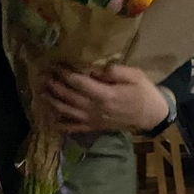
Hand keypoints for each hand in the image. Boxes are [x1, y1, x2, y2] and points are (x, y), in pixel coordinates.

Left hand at [44, 65, 169, 134]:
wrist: (152, 115)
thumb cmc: (143, 92)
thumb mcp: (134, 75)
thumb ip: (115, 71)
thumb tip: (96, 68)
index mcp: (105, 94)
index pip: (79, 83)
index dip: (65, 73)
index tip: (55, 65)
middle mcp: (96, 108)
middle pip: (69, 97)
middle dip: (54, 86)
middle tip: (43, 75)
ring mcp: (94, 120)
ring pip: (68, 112)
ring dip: (54, 102)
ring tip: (42, 93)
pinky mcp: (95, 127)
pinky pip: (76, 128)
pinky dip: (63, 125)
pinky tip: (52, 121)